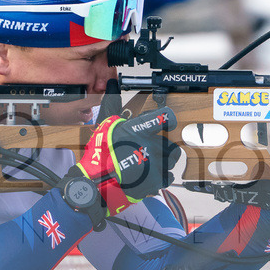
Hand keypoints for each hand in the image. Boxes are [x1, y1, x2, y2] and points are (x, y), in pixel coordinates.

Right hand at [60, 80, 178, 218]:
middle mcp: (150, 146)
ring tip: (150, 162)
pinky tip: (152, 174)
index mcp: (139, 131)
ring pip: (172, 159)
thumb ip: (114, 107)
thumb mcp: (105, 127)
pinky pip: (169, 176)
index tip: (168, 120)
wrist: (97, 183)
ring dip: (165, 160)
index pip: (164, 117)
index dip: (168, 118)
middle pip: (170, 143)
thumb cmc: (99, 157)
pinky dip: (163, 175)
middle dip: (163, 146)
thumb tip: (112, 86)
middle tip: (151, 150)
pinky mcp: (156, 180)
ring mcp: (155, 164)